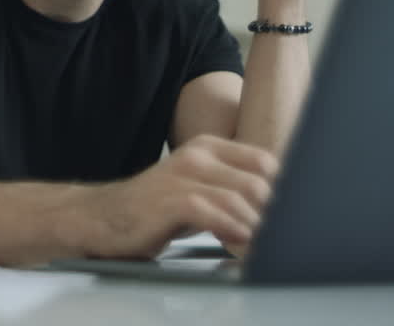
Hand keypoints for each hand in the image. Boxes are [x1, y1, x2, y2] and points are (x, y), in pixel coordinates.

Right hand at [71, 134, 277, 259]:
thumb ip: (233, 192)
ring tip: (264, 245)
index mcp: (210, 148)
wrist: (101, 217)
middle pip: (258, 182)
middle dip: (273, 214)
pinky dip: (231, 228)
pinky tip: (239, 240)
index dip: (285, 192)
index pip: (265, 163)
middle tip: (281, 237)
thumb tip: (279, 209)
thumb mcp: (199, 192)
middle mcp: (197, 156)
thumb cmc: (155, 210)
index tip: (292, 217)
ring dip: (257, 226)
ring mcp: (181, 175)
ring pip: (238, 196)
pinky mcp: (168, 200)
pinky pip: (211, 211)